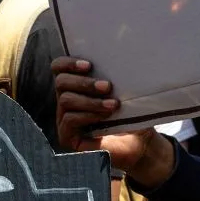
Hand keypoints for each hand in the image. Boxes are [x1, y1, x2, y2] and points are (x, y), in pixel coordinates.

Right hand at [52, 57, 171, 185]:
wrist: (140, 145)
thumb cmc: (133, 116)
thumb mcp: (124, 92)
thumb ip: (116, 76)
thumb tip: (121, 55)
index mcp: (76, 86)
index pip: (59, 68)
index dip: (68, 63)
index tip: (89, 65)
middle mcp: (66, 102)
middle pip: (61, 82)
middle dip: (84, 82)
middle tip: (107, 86)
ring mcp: (64, 120)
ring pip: (65, 100)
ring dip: (90, 100)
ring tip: (113, 104)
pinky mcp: (67, 137)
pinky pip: (69, 119)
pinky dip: (88, 115)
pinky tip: (105, 117)